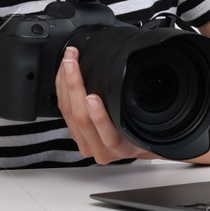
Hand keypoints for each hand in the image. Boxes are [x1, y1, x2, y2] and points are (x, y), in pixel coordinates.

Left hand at [54, 46, 159, 164]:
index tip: (93, 97)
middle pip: (80, 117)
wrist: (133, 147)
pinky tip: (63, 75)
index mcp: (119, 147)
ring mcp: (84, 143)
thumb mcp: (146, 122)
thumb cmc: (140, 133)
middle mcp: (99, 148)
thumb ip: (140, 109)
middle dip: (74, 85)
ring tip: (67, 62)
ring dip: (64, 83)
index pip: (106, 133)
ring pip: (68, 112)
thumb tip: (148, 81)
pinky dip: (61, 90)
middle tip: (73, 62)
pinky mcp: (75, 135)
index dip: (98, 116)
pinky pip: (63, 111)